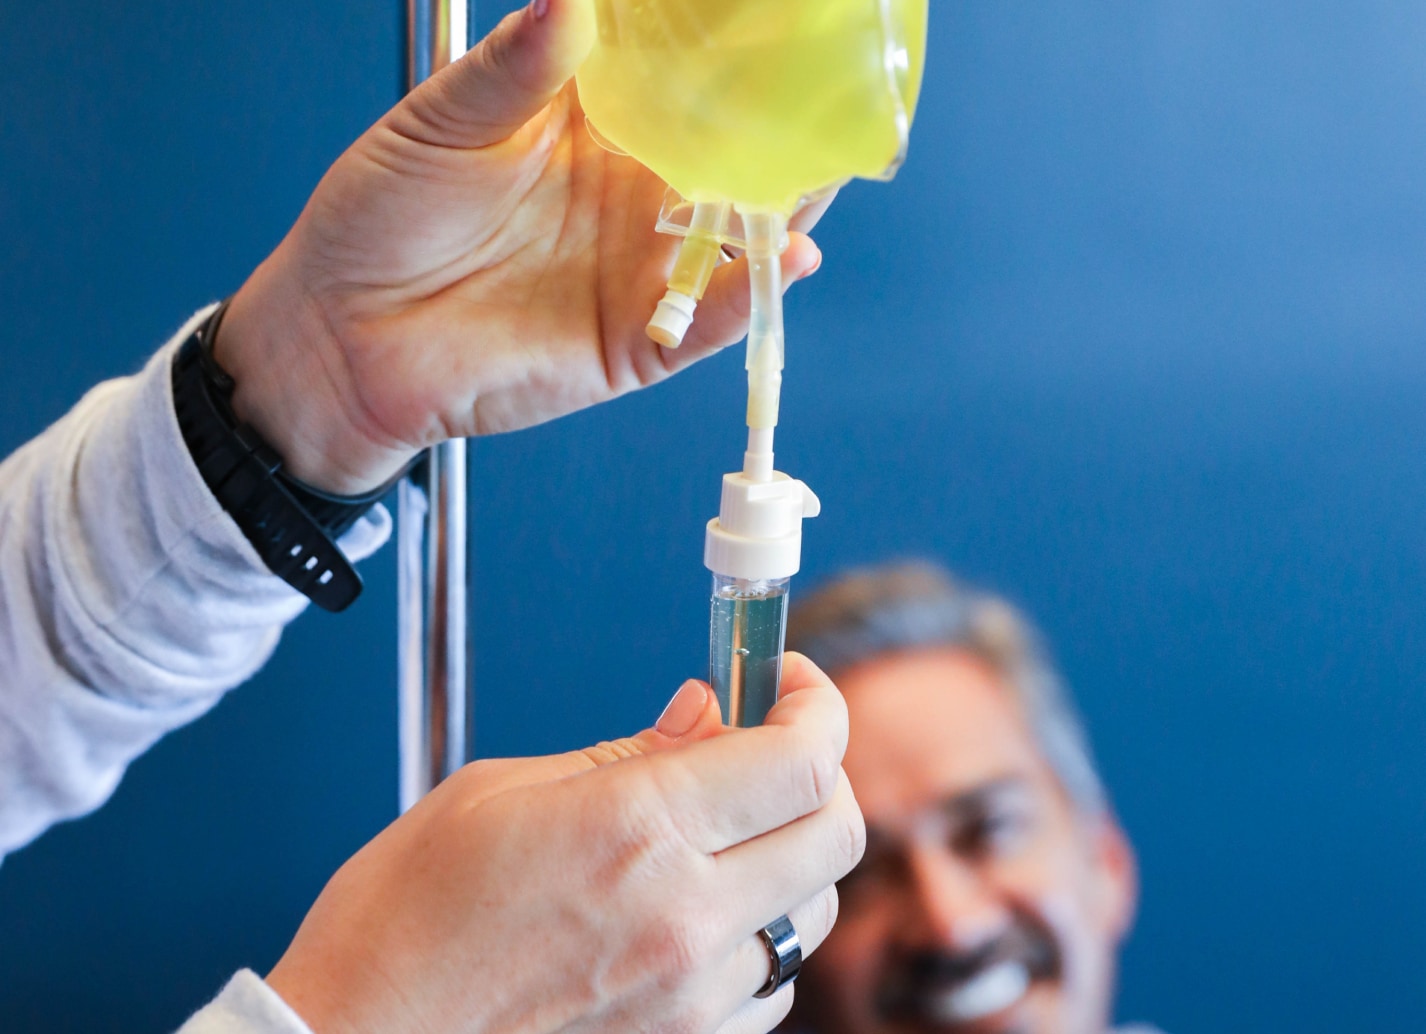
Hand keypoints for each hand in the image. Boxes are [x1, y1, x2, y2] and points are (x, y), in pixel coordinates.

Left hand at [215, 0, 825, 493]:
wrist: (339, 339)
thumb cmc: (378, 220)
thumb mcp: (438, 127)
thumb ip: (510, 71)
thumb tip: (571, 1)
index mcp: (589, 127)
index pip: (679, 80)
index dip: (727, 48)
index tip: (778, 15)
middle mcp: (629, 194)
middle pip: (729, 157)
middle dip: (782, 128)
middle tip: (834, 89)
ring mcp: (637, 269)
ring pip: (736, 237)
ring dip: (785, 207)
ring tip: (826, 170)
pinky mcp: (634, 342)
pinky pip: (705, 320)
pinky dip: (746, 294)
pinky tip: (782, 256)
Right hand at [266, 654, 864, 1033]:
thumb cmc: (402, 922)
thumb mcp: (497, 792)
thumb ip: (625, 750)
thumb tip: (705, 711)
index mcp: (636, 830)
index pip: (800, 757)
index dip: (814, 703)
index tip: (788, 682)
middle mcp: (685, 918)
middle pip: (837, 831)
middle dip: (819, 771)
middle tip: (766, 747)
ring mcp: (692, 997)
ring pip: (814, 911)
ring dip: (791, 856)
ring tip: (722, 834)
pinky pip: (772, 984)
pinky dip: (759, 935)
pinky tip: (700, 912)